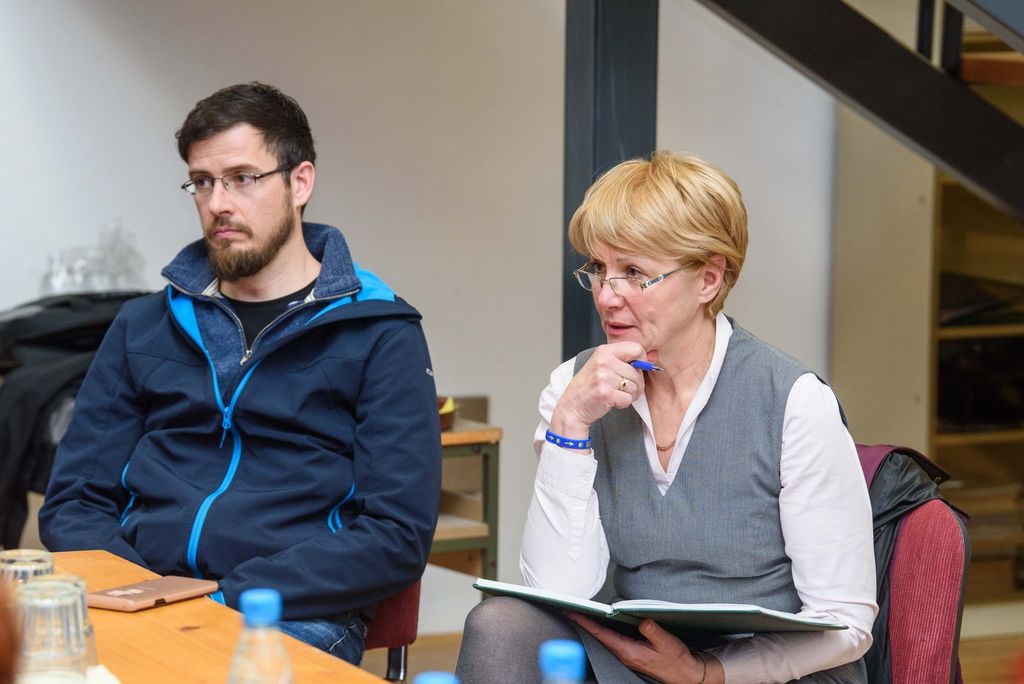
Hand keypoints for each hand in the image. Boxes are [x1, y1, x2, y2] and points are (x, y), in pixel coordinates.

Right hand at [550, 343, 646, 436]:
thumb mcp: (604, 366)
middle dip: (636, 384)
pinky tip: (611, 401)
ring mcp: (604, 377)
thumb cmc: (590, 386)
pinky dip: (623, 403)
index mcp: (604, 351)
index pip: (637, 348)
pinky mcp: (605, 393)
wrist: (572, 406)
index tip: (637, 370)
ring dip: (629, 395)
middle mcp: (604, 361)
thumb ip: (626, 360)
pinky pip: (628, 399)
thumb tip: (654, 358)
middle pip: (638, 372)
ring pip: (635, 386)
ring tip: (615, 394)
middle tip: (623, 388)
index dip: (642, 361)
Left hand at [567, 614, 722, 683]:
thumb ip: (652, 629)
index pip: (602, 634)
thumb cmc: (676, 661)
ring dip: (593, 626)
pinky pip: (613, 639)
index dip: (586, 622)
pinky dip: (604, 630)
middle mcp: (625, 654)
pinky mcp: (632, 653)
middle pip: (599, 635)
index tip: (572, 613)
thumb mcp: (666, 642)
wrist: (684, 675)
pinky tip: (602, 622)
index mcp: (629, 651)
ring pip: (605, 638)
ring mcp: (627, 654)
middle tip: (569, 609)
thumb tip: (640, 619)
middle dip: (584, 622)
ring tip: (580, 613)